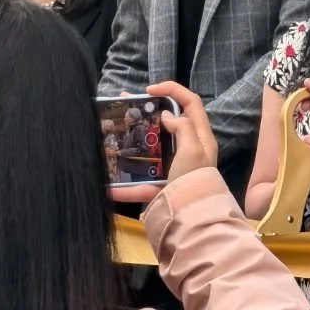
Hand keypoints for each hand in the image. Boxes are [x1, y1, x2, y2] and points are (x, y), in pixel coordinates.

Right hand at [108, 82, 217, 204]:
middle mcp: (189, 150)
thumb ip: (183, 127)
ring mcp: (173, 169)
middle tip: (125, 105)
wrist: (193, 219)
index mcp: (201, 137)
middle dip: (146, 112)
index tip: (150, 90)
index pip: (191, 103)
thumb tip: (168, 116)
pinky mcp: (160, 188)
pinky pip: (140, 184)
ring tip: (111, 132)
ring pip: (149, 150)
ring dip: (130, 142)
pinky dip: (124, 187)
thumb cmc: (195, 179)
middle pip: (167, 123)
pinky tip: (108, 185)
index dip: (172, 90)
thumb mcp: (194, 149)